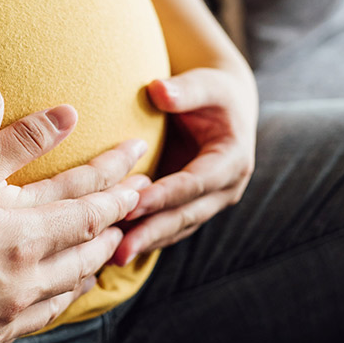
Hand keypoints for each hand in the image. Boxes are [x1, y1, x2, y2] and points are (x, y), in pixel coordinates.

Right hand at [0, 89, 141, 342]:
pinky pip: (29, 328)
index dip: (116, 197)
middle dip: (110, 234)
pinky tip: (39, 307)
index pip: (86, 216)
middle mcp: (21, 287)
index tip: (142, 185)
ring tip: (95, 264)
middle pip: (83, 259)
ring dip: (85, 274)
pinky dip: (50, 308)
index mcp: (18, 240)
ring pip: (60, 298)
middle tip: (130, 219)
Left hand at [111, 67, 257, 264]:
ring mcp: (208, 204)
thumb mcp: (205, 85)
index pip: (194, 183)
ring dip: (145, 243)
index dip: (163, 195)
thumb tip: (158, 90)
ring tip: (111, 258)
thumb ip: (185, 90)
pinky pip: (166, 228)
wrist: (224, 107)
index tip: (131, 203)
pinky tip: (114, 250)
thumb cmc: (212, 93)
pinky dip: (143, 238)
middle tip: (118, 249)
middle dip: (151, 233)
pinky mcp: (190, 209)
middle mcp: (224, 189)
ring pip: (175, 229)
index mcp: (232, 160)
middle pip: (185, 216)